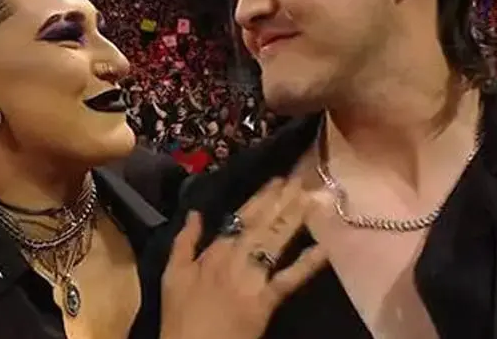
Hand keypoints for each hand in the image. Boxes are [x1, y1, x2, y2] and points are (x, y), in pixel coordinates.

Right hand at [160, 177, 326, 338]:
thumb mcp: (172, 275)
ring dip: (295, 219)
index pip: (242, 217)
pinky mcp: (266, 302)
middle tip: (301, 179)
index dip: (262, 197)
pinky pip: (289, 279)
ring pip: (276, 242)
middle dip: (283, 200)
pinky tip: (324, 247)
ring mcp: (252, 279)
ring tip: (312, 199)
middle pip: (264, 224)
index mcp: (214, 251)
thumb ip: (184, 242)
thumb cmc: (180, 318)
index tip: (278, 180)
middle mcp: (236, 258)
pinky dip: (307, 264)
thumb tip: (194, 212)